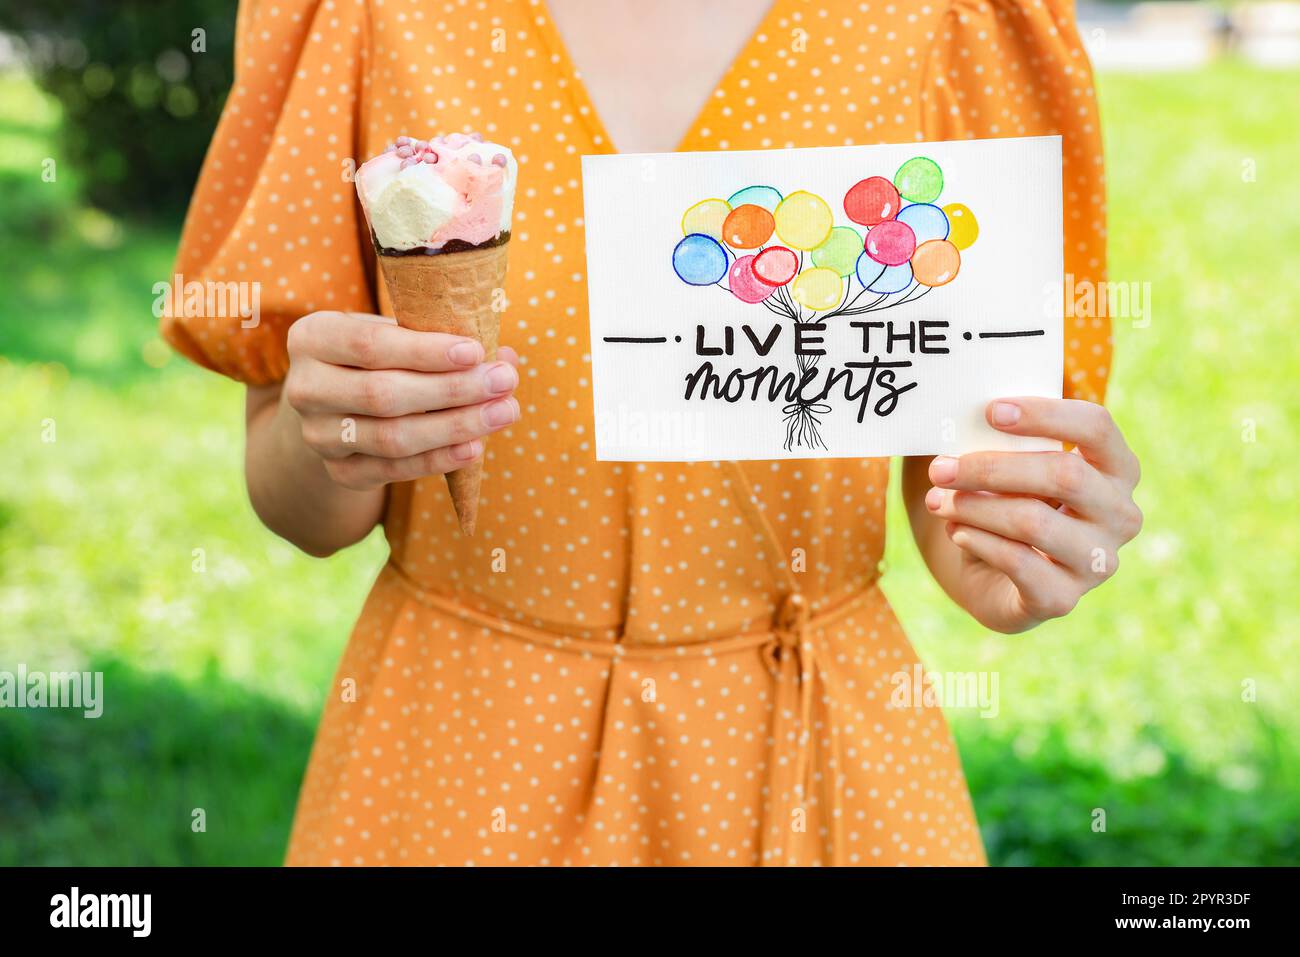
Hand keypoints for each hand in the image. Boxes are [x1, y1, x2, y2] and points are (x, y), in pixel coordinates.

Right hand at [283, 310, 520, 490]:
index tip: (476, 351)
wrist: (335, 405)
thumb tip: (505, 357)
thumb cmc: (378, 356)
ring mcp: (319, 435)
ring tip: (503, 413)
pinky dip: (438, 460)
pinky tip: (474, 446)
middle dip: (452, 390)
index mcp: (313, 337)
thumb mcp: (395, 333)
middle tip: (503, 382)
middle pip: (383, 394)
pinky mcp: (339, 470)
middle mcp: (305, 388)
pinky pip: (393, 470)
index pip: (370, 345)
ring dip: (455, 427)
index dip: (425, 351)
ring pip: (392, 437)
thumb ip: (441, 339)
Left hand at [923, 397, 1141, 632]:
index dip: (1045, 415)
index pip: (1097, 427)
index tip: (990, 411)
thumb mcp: (1012, 470)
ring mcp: (1097, 562)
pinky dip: (978, 541)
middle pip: (1064, 475)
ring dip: (974, 506)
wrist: (997, 577)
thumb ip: (1004, 444)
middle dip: (992, 468)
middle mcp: (1121, 515)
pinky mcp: (1064, 598)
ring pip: (1034, 521)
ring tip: (937, 501)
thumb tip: (961, 422)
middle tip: (941, 468)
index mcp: (1117, 470)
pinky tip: (955, 530)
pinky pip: (1018, 562)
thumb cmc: (1009, 505)